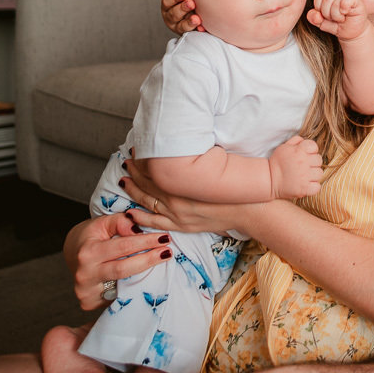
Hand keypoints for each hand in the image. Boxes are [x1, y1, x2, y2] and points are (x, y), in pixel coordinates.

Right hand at [65, 213, 170, 310]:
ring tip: (162, 261)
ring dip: (145, 274)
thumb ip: (120, 222)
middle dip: (149, 259)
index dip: (146, 242)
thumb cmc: (91, 236)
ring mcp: (86, 292)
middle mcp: (85, 274)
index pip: (123, 247)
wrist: (72, 254)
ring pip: (122, 285)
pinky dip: (134, 287)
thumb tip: (138, 230)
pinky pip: (117, 296)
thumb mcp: (102, 222)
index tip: (164, 237)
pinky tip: (148, 279)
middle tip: (167, 252)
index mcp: (87, 252)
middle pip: (124, 269)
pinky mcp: (90, 303)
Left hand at [121, 156, 251, 234]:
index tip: (138, 149)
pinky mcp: (182, 226)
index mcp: (184, 182)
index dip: (144, 159)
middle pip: (148, 183)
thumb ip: (199, 159)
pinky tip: (129, 212)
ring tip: (125, 181)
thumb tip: (187, 146)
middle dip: (135, 171)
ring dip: (134, 191)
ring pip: (147, 202)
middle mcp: (176, 198)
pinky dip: (140, 218)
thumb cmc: (235, 187)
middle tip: (126, 161)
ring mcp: (177, 214)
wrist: (248, 210)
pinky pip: (155, 222)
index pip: (156, 168)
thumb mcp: (218, 165)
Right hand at [162, 0, 203, 33]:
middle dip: (182, 8)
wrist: (194, 15)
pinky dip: (196, 30)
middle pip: (174, 13)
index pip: (167, 1)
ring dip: (189, 21)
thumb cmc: (183, 0)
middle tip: (191, 3)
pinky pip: (191, 33)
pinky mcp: (187, 33)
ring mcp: (178, 26)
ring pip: (181, 25)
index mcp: (167, 5)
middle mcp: (170, 16)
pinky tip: (202, 28)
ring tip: (197, 18)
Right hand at [268, 136, 323, 199]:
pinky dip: (313, 186)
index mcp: (299, 151)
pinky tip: (306, 184)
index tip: (306, 155)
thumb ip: (295, 141)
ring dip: (313, 175)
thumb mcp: (284, 147)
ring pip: (319, 173)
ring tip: (305, 176)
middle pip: (319, 160)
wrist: (268, 179)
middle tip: (304, 167)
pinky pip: (317, 187)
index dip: (311, 150)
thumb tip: (304, 140)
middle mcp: (303, 162)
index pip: (314, 146)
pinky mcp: (304, 188)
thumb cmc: (277, 163)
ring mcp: (304, 176)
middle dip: (312, 163)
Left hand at [307, 0, 369, 40]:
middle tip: (335, 19)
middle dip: (328, 14)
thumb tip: (316, 15)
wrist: (353, 33)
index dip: (320, 9)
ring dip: (337, 15)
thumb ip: (314, 19)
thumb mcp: (323, 24)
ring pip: (336, 2)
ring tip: (341, 18)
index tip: (327, 17)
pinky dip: (344, 10)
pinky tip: (346, 13)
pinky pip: (346, 0)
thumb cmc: (339, 26)